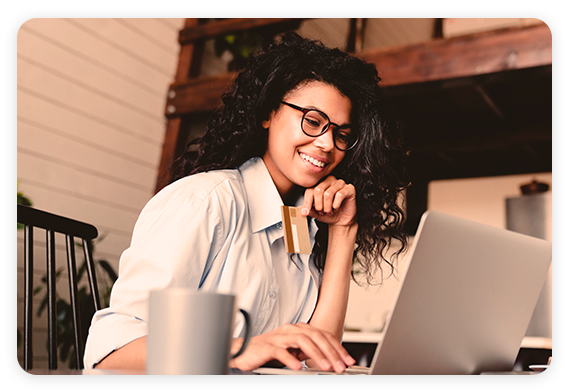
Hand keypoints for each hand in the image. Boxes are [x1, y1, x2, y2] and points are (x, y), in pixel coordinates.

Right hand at [229, 323, 354, 371]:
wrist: (244, 351)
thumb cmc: (269, 352)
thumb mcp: (294, 351)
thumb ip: (309, 352)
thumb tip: (329, 361)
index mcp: (298, 329)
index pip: (323, 335)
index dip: (337, 347)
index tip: (348, 361)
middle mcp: (291, 329)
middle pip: (316, 336)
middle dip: (331, 352)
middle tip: (341, 367)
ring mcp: (279, 336)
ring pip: (302, 341)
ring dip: (316, 355)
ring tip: (326, 368)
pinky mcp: (267, 346)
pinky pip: (281, 351)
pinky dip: (291, 359)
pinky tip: (298, 368)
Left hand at [301, 176, 356, 226]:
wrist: (341, 220)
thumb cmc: (329, 214)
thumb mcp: (316, 213)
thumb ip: (308, 209)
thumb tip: (300, 208)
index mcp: (320, 183)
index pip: (310, 190)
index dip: (307, 202)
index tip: (305, 212)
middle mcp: (329, 180)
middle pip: (318, 190)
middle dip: (319, 205)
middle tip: (322, 212)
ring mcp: (340, 183)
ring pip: (328, 193)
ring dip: (327, 207)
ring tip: (329, 211)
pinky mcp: (349, 188)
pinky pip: (340, 195)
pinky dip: (336, 205)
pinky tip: (336, 207)